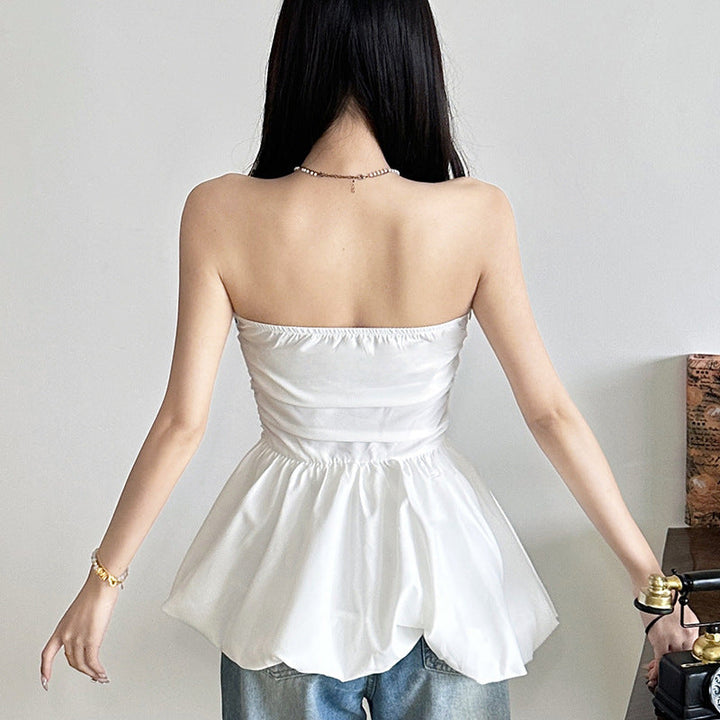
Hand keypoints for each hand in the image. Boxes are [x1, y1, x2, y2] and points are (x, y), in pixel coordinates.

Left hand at [40, 569, 120, 689]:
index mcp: (61, 628)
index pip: (47, 654)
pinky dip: (97, 670)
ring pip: (82, 664)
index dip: (45, 669)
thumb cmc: (94, 592)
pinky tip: (102, 672)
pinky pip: (92, 662)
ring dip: (91, 672)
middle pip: (71, 660)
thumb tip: (90, 628)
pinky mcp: (92, 640)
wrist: (101, 585)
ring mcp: (78, 638)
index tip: (45, 680)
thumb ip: (81, 624)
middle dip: (82, 670)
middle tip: (90, 673)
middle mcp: (66, 635)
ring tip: (99, 675)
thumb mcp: (80, 611)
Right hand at [641, 602, 699, 690]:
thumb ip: (680, 627)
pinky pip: (661, 659)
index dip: (682, 659)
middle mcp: (686, 633)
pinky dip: (657, 668)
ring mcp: (675, 637)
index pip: (690, 649)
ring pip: (671, 659)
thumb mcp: (678, 612)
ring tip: (655, 674)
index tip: (675, 664)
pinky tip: (654, 673)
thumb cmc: (661, 594)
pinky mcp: (661, 639)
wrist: (651, 587)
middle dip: (672, 665)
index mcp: (692, 627)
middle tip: (663, 671)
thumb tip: (675, 636)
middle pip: (681, 656)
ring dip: (662, 668)